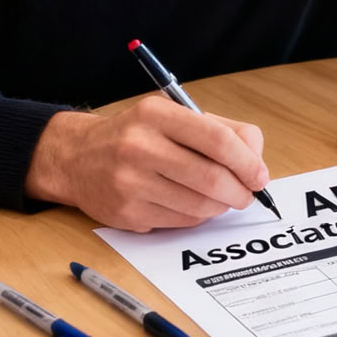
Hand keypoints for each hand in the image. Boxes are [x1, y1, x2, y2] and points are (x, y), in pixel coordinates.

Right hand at [25, 95, 267, 231]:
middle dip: (240, 192)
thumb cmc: (137, 135)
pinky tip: (189, 204)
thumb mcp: (174, 116)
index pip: (217, 140)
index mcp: (157, 114)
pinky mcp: (126, 213)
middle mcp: (139, 146)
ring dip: (219, 206)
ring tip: (219, 198)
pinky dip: (196, 217)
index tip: (259, 176)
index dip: (247, 162)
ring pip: (199, 206)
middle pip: (211, 178)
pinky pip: (180, 222)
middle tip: (247, 195)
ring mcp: (130, 182)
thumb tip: (257, 159)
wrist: (77, 157)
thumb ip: (221, 130)